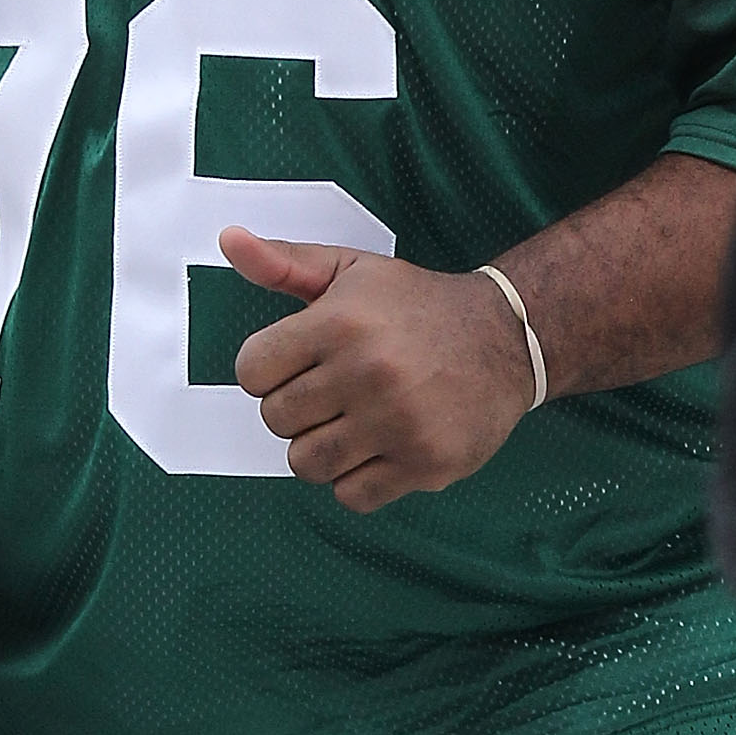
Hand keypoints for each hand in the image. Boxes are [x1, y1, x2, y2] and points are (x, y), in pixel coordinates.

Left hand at [219, 227, 538, 514]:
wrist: (506, 338)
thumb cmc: (415, 306)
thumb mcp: (351, 270)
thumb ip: (284, 262)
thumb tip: (229, 238)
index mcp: (340, 323)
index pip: (250, 372)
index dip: (267, 370)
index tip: (298, 363)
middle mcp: (368, 372)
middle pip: (275, 420)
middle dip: (295, 409)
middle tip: (331, 393)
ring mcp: (399, 422)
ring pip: (306, 464)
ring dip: (320, 449)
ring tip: (351, 422)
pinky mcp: (426, 463)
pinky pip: (351, 496)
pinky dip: (356, 480)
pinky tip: (379, 448)